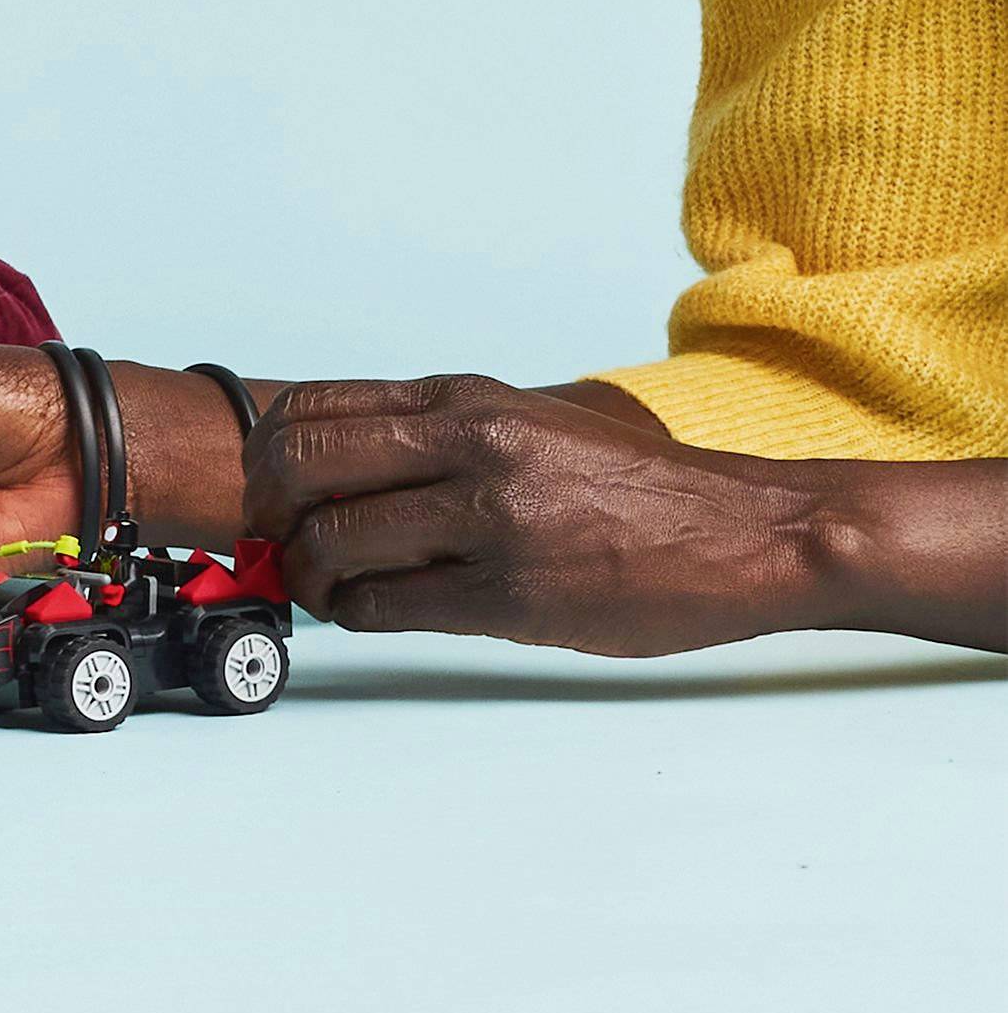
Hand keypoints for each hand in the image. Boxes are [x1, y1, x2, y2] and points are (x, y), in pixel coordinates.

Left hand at [241, 375, 831, 656]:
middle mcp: (469, 445)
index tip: (267, 489)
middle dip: (268, 513)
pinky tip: (370, 611)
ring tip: (324, 587)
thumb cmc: (628, 483)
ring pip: (334, 543)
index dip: (268, 454)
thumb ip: (433, 434)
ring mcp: (490, 521)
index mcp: (464, 399)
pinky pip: (388, 606)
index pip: (313, 405)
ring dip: (308, 576)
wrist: (745, 533)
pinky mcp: (513, 596)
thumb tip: (330, 464)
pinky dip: (356, 613)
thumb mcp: (523, 420)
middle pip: (301, 467)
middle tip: (274, 543)